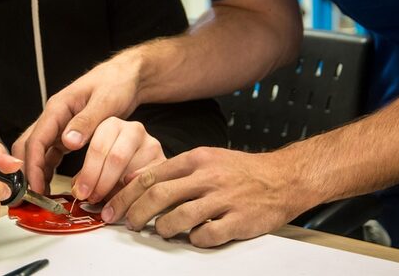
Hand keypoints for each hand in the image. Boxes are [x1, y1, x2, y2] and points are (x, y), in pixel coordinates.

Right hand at [13, 51, 142, 192]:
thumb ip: (86, 121)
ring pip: (37, 152)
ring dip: (35, 173)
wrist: (127, 76)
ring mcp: (59, 126)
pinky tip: (51, 185)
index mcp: (58, 107)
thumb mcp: (105, 102)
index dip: (32, 166)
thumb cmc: (116, 84)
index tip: (35, 188)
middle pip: (28, 146)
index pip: (36, 140)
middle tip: (31, 197)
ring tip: (40, 197)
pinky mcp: (66, 134)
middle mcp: (54, 117)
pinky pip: (50, 154)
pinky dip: (47, 170)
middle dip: (25, 171)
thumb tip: (67, 141)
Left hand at [72, 117, 165, 203]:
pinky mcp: (165, 161)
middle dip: (101, 183)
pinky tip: (127, 203)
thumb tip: (78, 190)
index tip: (81, 192)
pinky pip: (150, 181)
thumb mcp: (94, 160)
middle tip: (93, 200)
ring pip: (135, 171)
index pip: (99, 147)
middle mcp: (134, 129)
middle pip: (116, 158)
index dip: (89, 173)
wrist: (139, 155)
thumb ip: (85, 173)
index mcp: (112, 124)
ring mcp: (152, 144)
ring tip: (109, 205)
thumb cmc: (110, 161)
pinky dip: (136, 195)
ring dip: (119, 193)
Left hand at [101, 147, 313, 246]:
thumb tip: (138, 180)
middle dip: (136, 213)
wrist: (284, 177)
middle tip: (128, 225)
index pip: (151, 175)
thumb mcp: (206, 159)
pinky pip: (208, 235)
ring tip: (161, 232)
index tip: (114, 208)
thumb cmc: (242, 171)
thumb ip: (175, 171)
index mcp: (196, 159)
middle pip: (159, 195)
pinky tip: (193, 238)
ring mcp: (223, 198)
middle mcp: (207, 176)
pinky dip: (195, 240)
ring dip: (163, 228)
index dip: (127, 195)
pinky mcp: (239, 220)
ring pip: (180, 216)